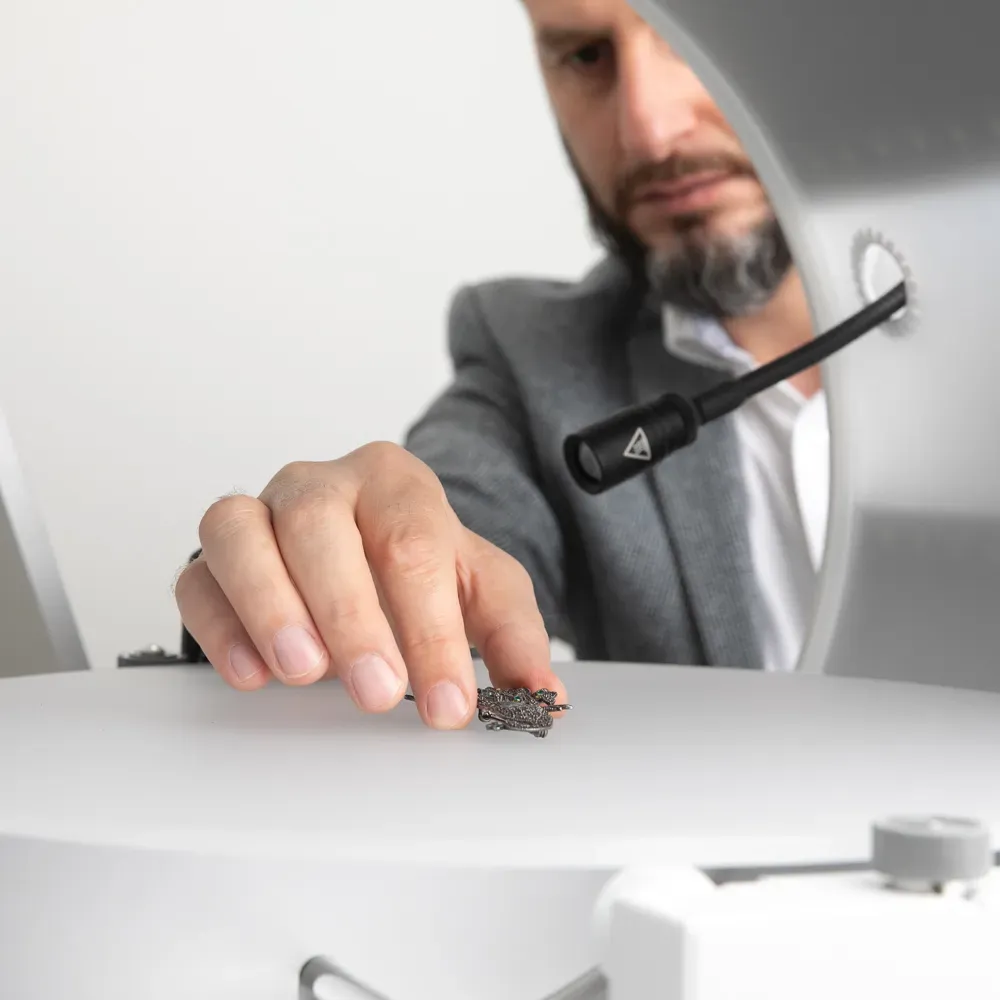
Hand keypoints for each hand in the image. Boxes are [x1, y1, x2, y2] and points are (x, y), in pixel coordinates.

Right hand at [173, 442, 564, 729]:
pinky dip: (219, 624)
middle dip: (351, 614)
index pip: (413, 544)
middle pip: (323, 527)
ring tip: (304, 672)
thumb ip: (515, 638)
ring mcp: (260, 512)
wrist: (363, 547)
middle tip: (377, 689)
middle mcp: (323, 485)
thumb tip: (545, 699)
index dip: (432, 629)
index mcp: (397, 482)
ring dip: (270, 605)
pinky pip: (197, 576)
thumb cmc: (419, 568)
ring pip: (241, 532)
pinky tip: (252, 674)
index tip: (447, 703)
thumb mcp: (481, 591)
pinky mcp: (212, 556)